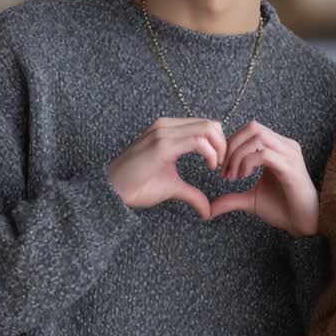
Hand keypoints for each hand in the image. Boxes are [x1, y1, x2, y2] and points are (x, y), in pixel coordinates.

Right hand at [108, 117, 225, 218]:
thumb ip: (192, 194)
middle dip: (224, 144)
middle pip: (210, 124)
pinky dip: (211, 153)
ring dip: (220, 148)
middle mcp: (166, 126)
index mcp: (168, 130)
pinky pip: (197, 141)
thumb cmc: (136, 187)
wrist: (111, 192)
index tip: (220, 164)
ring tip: (216, 167)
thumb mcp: (173, 187)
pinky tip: (210, 167)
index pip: (206, 125)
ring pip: (207, 128)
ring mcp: (163, 133)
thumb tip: (208, 211)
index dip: (220, 143)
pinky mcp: (161, 146)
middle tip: (222, 166)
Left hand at [210, 121, 318, 237]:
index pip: (251, 130)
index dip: (231, 144)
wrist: (303, 223)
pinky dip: (248, 162)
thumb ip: (231, 199)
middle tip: (224, 168)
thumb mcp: (251, 200)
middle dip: (232, 145)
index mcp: (277, 148)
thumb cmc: (283, 209)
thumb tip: (209, 209)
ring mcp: (290, 154)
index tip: (222, 167)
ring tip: (233, 175)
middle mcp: (285, 146)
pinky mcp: (290, 167)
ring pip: (257, 137)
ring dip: (238, 154)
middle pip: (253, 127)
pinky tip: (243, 176)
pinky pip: (264, 154)